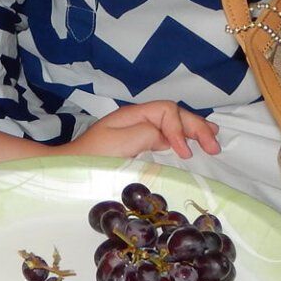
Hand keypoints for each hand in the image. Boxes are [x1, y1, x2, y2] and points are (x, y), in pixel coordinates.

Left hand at [64, 102, 220, 160]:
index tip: (185, 153)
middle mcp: (138, 119)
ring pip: (173, 122)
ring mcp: (138, 130)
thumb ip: (144, 135)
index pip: (166, 111)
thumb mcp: (116, 146)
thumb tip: (167, 136)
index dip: (180, 128)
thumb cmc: (88, 159)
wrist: (66, 170)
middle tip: (214, 147)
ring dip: (194, 130)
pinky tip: (193, 145)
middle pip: (174, 114)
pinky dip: (184, 138)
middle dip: (196, 127)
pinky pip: (166, 135)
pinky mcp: (138, 144)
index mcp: (133, 116)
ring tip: (213, 140)